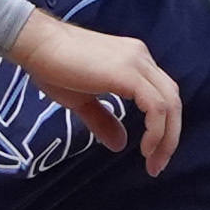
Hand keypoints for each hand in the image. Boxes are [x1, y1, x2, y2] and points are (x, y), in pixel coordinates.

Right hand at [12, 8, 182, 174]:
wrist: (36, 44)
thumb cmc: (53, 67)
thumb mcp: (82, 101)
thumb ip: (103, 120)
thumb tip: (119, 144)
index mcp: (134, 61)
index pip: (162, 95)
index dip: (163, 126)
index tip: (151, 154)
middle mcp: (141, 58)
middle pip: (173, 100)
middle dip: (170, 137)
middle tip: (157, 165)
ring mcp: (137, 63)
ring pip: (170, 104)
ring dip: (166, 138)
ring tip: (152, 162)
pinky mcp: (129, 73)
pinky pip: (156, 106)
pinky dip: (156, 130)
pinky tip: (144, 148)